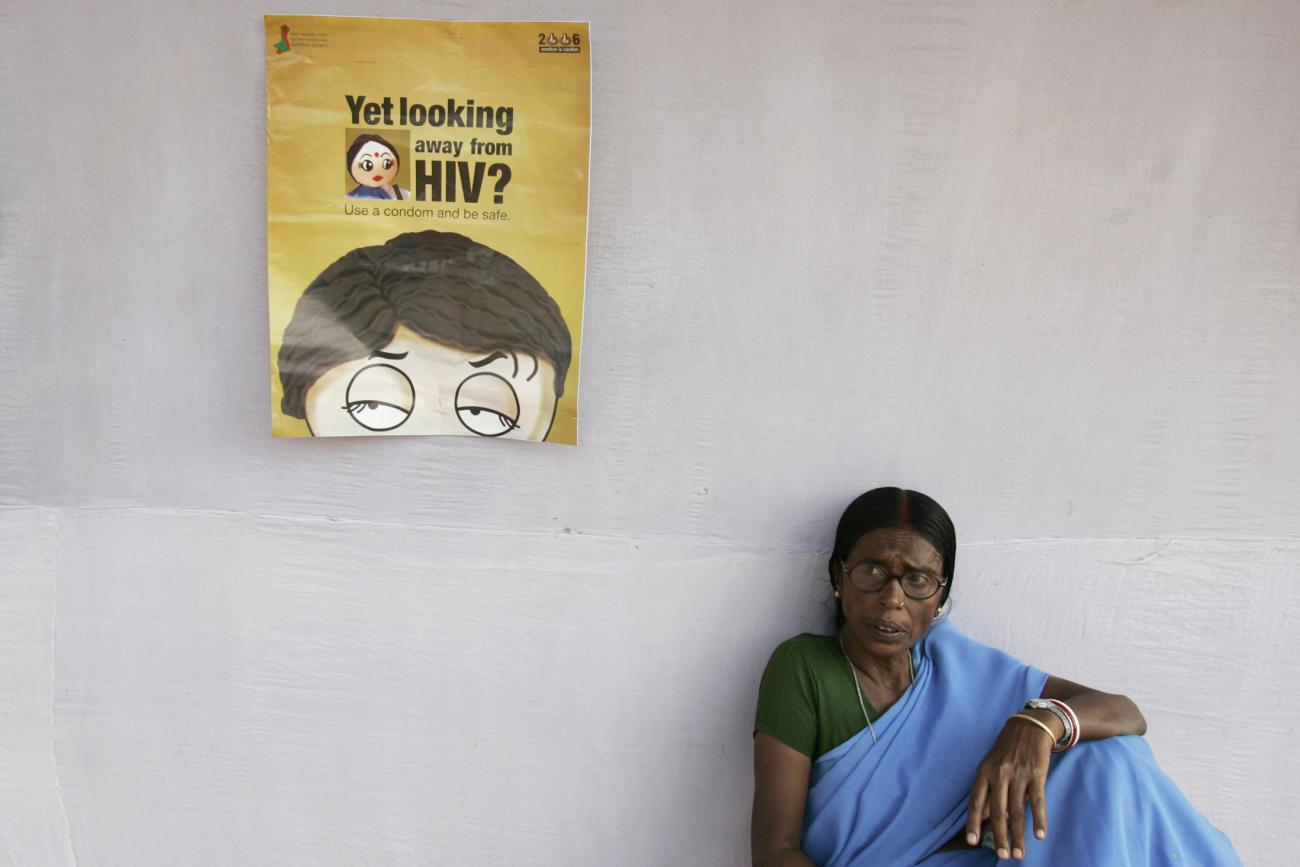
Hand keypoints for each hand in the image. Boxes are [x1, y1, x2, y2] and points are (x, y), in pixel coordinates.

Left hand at [964, 714, 1056, 859]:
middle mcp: (999, 774)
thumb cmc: (1008, 749)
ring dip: (1018, 835)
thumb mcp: (991, 765)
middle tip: (1003, 856)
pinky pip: (1037, 801)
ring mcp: (1018, 774)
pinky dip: (1039, 819)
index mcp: (984, 772)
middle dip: (999, 837)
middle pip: (997, 812)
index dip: (973, 823)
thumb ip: (988, 790)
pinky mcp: (1037, 774)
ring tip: (1019, 853)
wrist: (1030, 726)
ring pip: (1017, 811)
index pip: (976, 802)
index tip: (971, 842)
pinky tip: (1040, 834)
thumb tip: (984, 817)